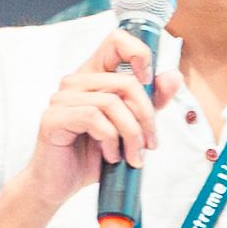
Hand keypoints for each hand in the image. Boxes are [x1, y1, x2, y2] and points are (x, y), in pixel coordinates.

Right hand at [16, 22, 171, 202]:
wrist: (59, 186)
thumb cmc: (91, 156)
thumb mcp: (131, 128)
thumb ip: (150, 102)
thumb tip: (173, 76)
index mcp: (93, 76)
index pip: (116, 41)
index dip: (139, 54)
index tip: (149, 83)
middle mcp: (76, 82)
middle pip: (125, 81)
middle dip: (145, 116)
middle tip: (149, 144)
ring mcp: (61, 98)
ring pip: (112, 103)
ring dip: (131, 134)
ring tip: (132, 156)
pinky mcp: (53, 118)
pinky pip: (94, 119)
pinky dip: (110, 140)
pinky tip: (110, 156)